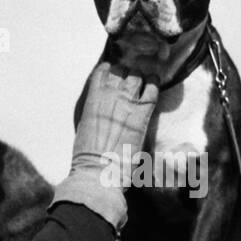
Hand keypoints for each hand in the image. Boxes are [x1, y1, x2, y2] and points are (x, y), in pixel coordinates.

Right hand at [52, 61, 159, 228]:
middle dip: (127, 73)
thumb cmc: (88, 156)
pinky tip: (155, 84)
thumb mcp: (85, 127)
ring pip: (137, 76)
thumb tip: (100, 111)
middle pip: (122, 70)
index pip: (103, 70)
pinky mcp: (143, 113)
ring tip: (144, 80)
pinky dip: (155, 83)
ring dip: (141, 77)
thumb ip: (94, 112)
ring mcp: (127, 102)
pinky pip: (153, 88)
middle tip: (132, 80)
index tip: (114, 72)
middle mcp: (109, 94)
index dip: (111, 69)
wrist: (98, 170)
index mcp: (92, 98)